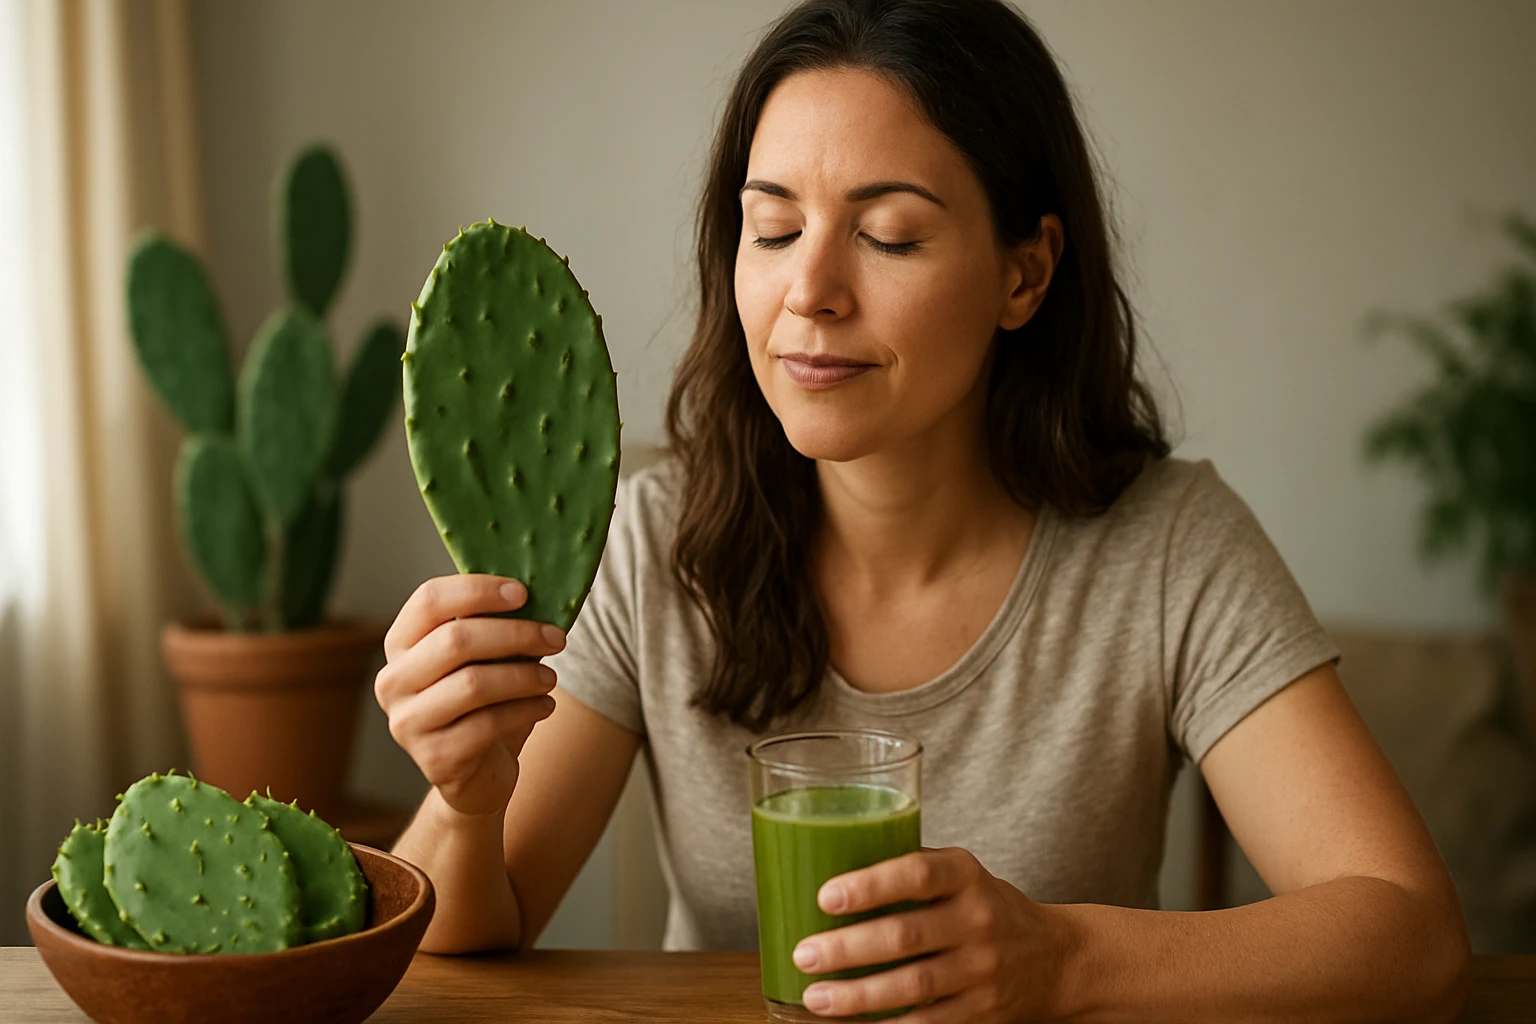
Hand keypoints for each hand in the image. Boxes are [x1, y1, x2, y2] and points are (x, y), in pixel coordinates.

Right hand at [375, 573, 566, 817]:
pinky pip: (488, 724)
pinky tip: (545, 706)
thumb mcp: (484, 660)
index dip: (477, 590)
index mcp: (401, 644)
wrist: (476, 775)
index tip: (523, 592)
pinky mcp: (434, 758)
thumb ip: (495, 626)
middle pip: (456, 640)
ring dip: (525, 676)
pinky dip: (526, 710)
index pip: (429, 600)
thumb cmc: (482, 703)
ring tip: (550, 678)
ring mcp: (408, 722)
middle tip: (557, 638)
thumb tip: (541, 593)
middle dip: (516, 634)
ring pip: (474, 684)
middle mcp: (394, 681)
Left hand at [790, 847, 1070, 1021]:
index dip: (869, 885)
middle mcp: (978, 919)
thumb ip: (910, 870)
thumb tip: (830, 865)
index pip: (916, 873)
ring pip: (914, 986)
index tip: (825, 897)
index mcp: (966, 874)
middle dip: (848, 948)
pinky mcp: (983, 1012)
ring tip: (816, 997)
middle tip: (805, 954)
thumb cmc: (986, 907)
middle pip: (906, 935)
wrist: (1056, 958)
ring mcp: (983, 969)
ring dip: (859, 996)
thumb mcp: (960, 874)